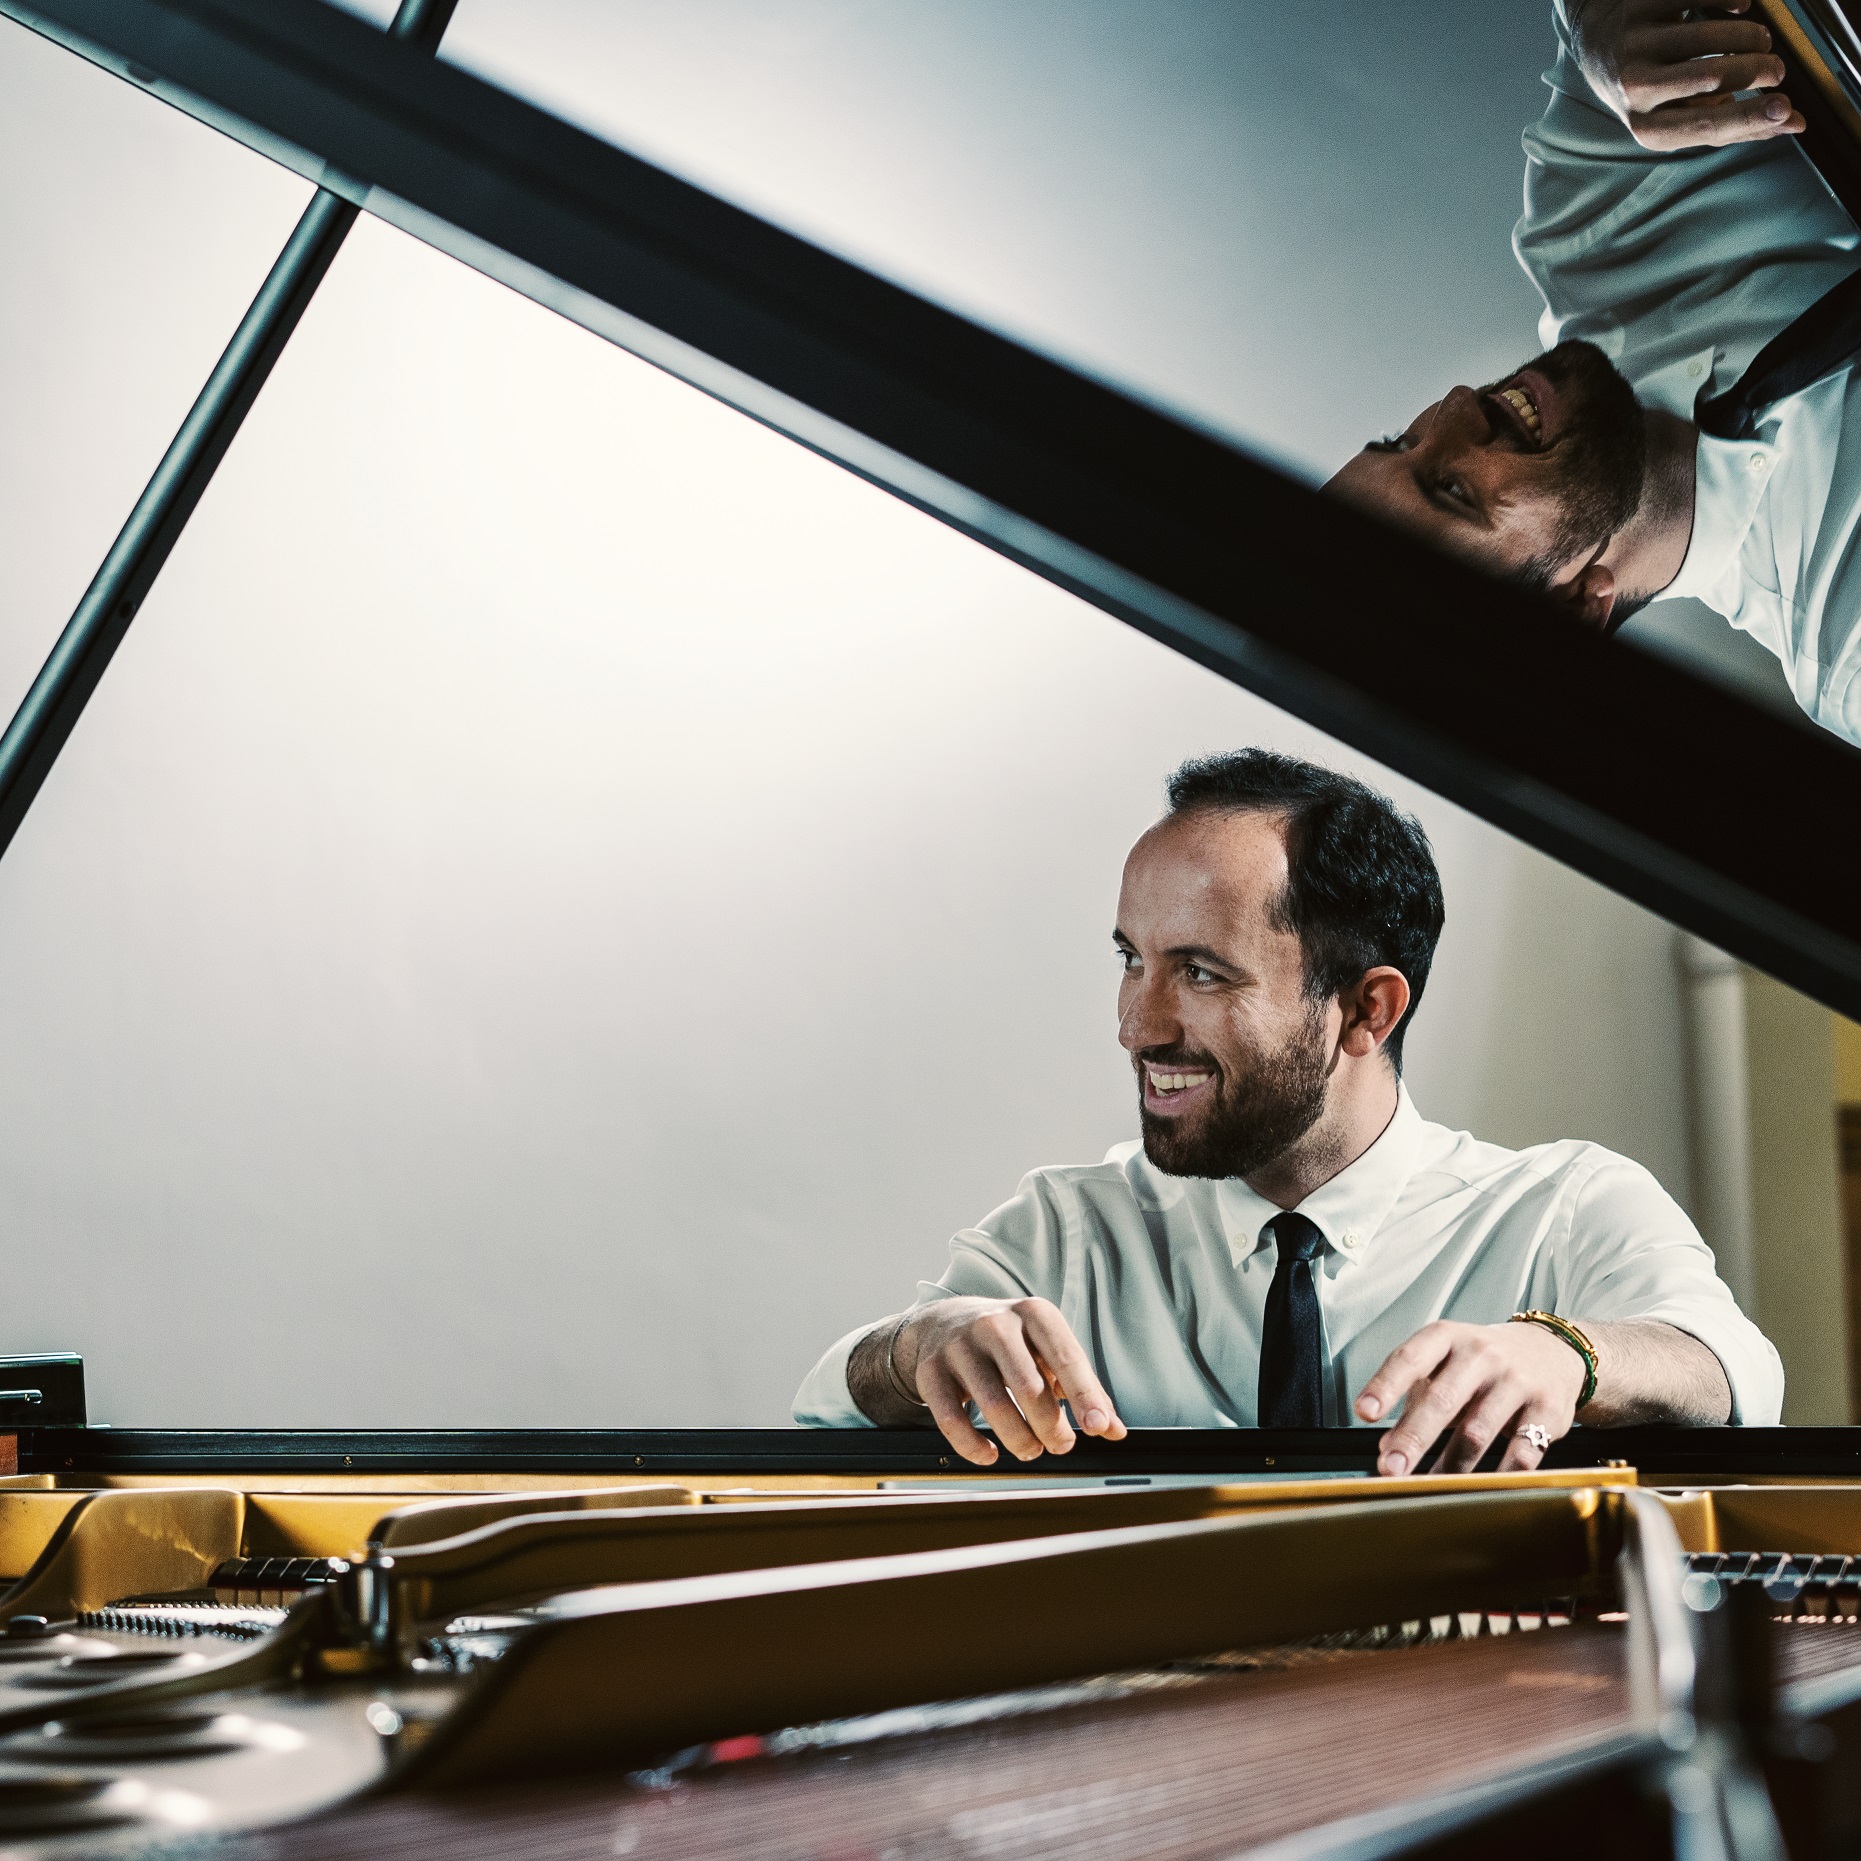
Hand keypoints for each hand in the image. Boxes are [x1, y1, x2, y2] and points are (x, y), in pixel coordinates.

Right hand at [894, 1296, 1126, 1465]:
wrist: (944, 1321)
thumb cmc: (1010, 1342)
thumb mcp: (1048, 1350)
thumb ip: (1083, 1389)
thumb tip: (1114, 1430)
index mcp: (1033, 1314)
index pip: (1066, 1357)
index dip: (1085, 1397)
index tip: (1099, 1428)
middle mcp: (995, 1324)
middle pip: (1029, 1387)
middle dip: (1052, 1427)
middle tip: (1061, 1444)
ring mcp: (959, 1346)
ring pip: (993, 1405)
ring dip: (1020, 1440)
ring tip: (1030, 1448)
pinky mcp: (930, 1371)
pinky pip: (951, 1419)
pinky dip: (973, 1446)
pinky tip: (990, 1454)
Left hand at [1353, 1320, 1587, 1475]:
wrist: (1551, 1351)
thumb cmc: (1482, 1363)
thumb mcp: (1444, 1367)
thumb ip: (1414, 1402)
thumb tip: (1386, 1448)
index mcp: (1447, 1337)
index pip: (1410, 1358)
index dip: (1385, 1385)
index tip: (1364, 1412)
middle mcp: (1482, 1354)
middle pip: (1443, 1399)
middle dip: (1413, 1438)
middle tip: (1390, 1469)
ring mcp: (1517, 1380)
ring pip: (1479, 1430)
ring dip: (1450, 1465)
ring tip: (1428, 1488)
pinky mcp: (1547, 1409)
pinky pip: (1522, 1450)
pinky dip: (1499, 1475)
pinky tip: (1481, 1491)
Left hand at [1569, 0, 1803, 149]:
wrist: (1599, 45)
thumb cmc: (1654, 89)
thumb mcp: (1683, 117)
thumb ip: (1735, 123)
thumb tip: (1794, 125)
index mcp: (1647, 128)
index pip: (1705, 126)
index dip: (1750, 117)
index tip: (1787, 107)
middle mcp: (1635, 89)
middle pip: (1712, 76)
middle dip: (1757, 69)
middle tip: (1776, 70)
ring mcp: (1634, 46)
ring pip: (1707, 37)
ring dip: (1749, 36)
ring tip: (1760, 41)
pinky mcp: (1641, 7)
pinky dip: (1729, 0)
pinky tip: (1741, 7)